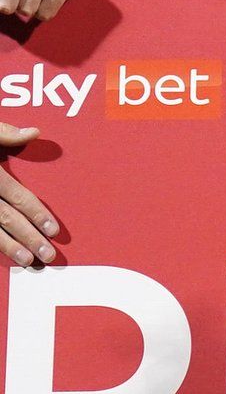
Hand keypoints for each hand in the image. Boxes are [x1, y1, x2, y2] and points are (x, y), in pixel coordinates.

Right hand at [0, 122, 60, 266]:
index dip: (37, 213)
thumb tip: (35, 132)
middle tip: (48, 254)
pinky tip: (1, 254)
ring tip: (27, 260)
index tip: (53, 229)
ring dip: (8, 246)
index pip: (18, 196)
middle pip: (6, 217)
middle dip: (28, 237)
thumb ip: (5, 133)